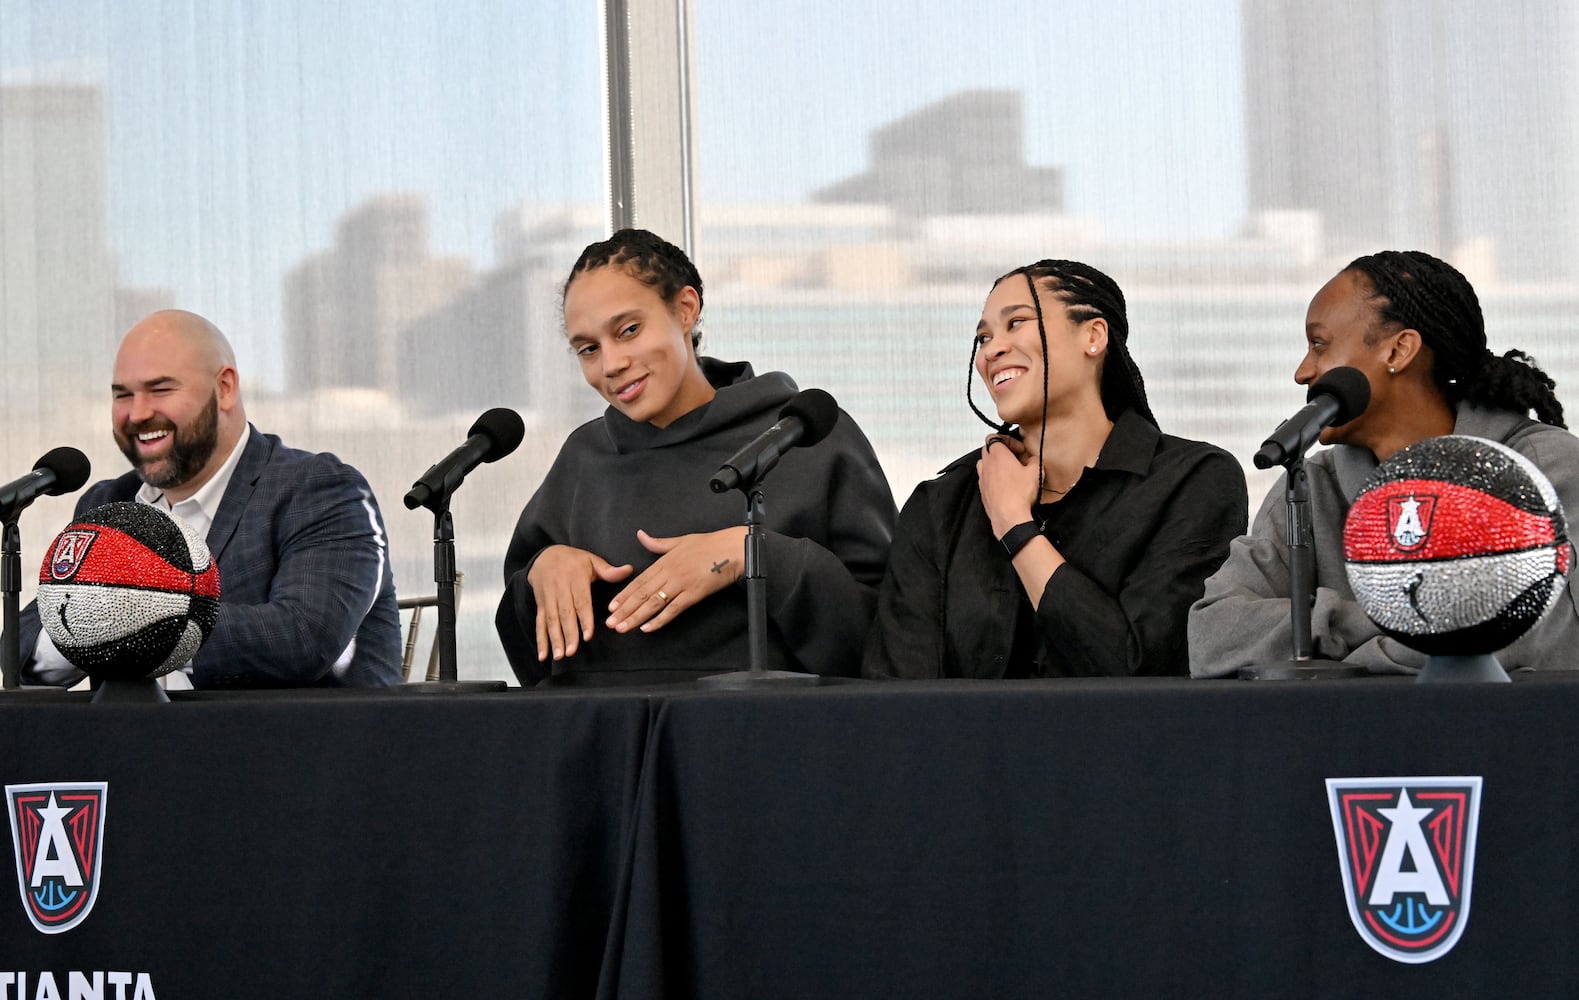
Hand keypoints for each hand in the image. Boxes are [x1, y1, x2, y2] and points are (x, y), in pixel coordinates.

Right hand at [525, 545, 632, 661]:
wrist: (544, 556)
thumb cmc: (573, 560)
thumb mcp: (591, 560)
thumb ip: (609, 571)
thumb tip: (629, 570)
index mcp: (575, 578)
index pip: (581, 601)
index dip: (584, 619)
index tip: (588, 635)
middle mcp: (560, 589)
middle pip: (564, 614)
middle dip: (568, 634)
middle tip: (571, 652)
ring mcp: (548, 598)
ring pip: (551, 620)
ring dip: (554, 639)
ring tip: (559, 656)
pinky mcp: (541, 605)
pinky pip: (540, 623)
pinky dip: (540, 640)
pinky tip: (543, 655)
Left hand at [605, 527, 747, 633]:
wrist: (733, 549)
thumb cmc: (710, 544)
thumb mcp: (681, 540)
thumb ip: (658, 543)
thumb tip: (641, 535)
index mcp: (665, 560)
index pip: (639, 580)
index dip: (624, 594)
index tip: (611, 606)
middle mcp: (669, 573)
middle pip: (642, 594)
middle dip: (625, 610)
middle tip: (610, 623)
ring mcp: (681, 584)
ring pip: (653, 604)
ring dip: (636, 617)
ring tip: (623, 628)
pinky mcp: (694, 594)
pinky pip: (673, 610)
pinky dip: (659, 620)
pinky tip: (647, 628)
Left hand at [977, 434, 1038, 537]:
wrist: (1009, 516)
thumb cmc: (1020, 493)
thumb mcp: (1036, 472)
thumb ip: (1034, 460)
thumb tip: (1032, 459)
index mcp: (998, 455)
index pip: (995, 437)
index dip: (1009, 440)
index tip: (1020, 450)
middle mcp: (986, 464)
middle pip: (988, 449)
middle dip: (1001, 451)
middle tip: (1015, 458)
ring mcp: (982, 478)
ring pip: (984, 463)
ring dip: (994, 464)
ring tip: (1008, 471)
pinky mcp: (982, 491)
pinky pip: (984, 479)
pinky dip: (992, 478)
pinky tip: (1004, 485)